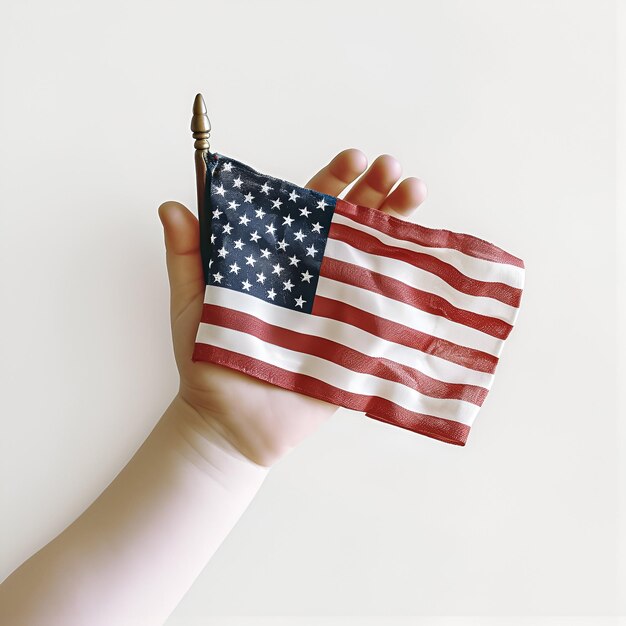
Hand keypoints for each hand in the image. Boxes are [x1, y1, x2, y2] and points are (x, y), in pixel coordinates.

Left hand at [158, 150, 426, 465]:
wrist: (229, 422)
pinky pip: (386, 311)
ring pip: (375, 259)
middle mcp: (313, 276)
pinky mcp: (355, 342)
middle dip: (374, 194)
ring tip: (415, 192)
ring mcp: (339, 307)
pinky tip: (426, 255)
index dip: (333, 182)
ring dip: (398, 225)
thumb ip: (186, 255)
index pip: (309, 209)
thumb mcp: (192, 301)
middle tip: (392, 169)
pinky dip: (409, 285)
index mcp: (278, 259)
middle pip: (350, 225)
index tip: (353, 159)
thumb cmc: (207, 357)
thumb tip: (170, 206)